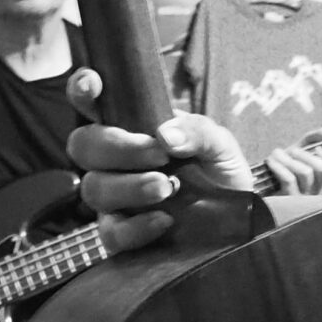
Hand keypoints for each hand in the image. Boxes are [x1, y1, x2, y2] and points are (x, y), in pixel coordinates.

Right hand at [64, 67, 255, 254]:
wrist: (239, 224)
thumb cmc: (221, 175)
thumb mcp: (220, 145)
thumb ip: (197, 131)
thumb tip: (165, 134)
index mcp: (132, 129)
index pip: (92, 103)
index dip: (83, 89)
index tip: (94, 85)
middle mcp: (114, 162)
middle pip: (83, 145)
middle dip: (117, 147)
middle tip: (159, 156)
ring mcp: (114, 199)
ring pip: (93, 188)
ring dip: (130, 187)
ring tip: (168, 189)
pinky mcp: (122, 236)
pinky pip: (111, 233)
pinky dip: (136, 226)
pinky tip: (165, 220)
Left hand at [262, 130, 321, 197]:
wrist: (260, 183)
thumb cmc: (282, 167)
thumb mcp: (297, 151)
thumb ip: (311, 139)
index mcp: (321, 179)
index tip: (319, 149)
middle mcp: (315, 189)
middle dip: (307, 154)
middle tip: (293, 151)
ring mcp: (303, 196)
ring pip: (305, 172)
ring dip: (289, 158)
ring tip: (277, 154)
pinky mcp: (288, 199)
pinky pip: (289, 179)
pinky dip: (279, 165)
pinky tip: (271, 161)